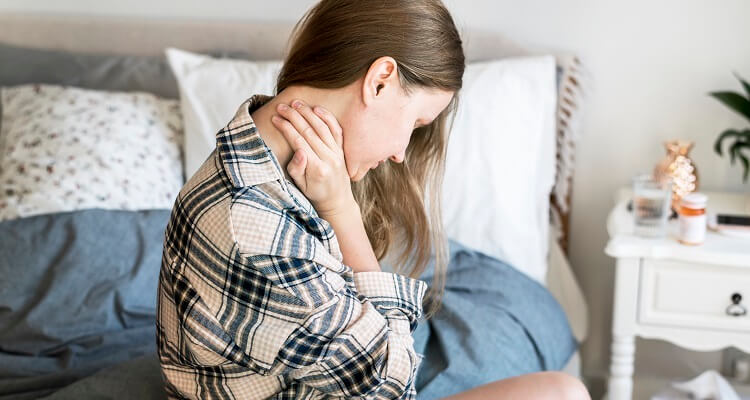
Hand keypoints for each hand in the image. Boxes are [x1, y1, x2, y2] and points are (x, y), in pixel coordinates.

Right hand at [271, 99, 354, 216]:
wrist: (337, 200)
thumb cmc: (314, 193)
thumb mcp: (300, 186)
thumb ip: (297, 169)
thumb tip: (299, 151)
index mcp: (317, 169)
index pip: (299, 142)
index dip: (286, 128)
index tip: (275, 118)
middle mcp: (329, 158)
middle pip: (309, 131)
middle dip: (294, 117)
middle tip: (282, 106)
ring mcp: (337, 153)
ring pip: (322, 127)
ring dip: (308, 113)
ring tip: (296, 103)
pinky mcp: (342, 149)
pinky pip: (336, 130)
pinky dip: (327, 117)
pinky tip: (316, 108)